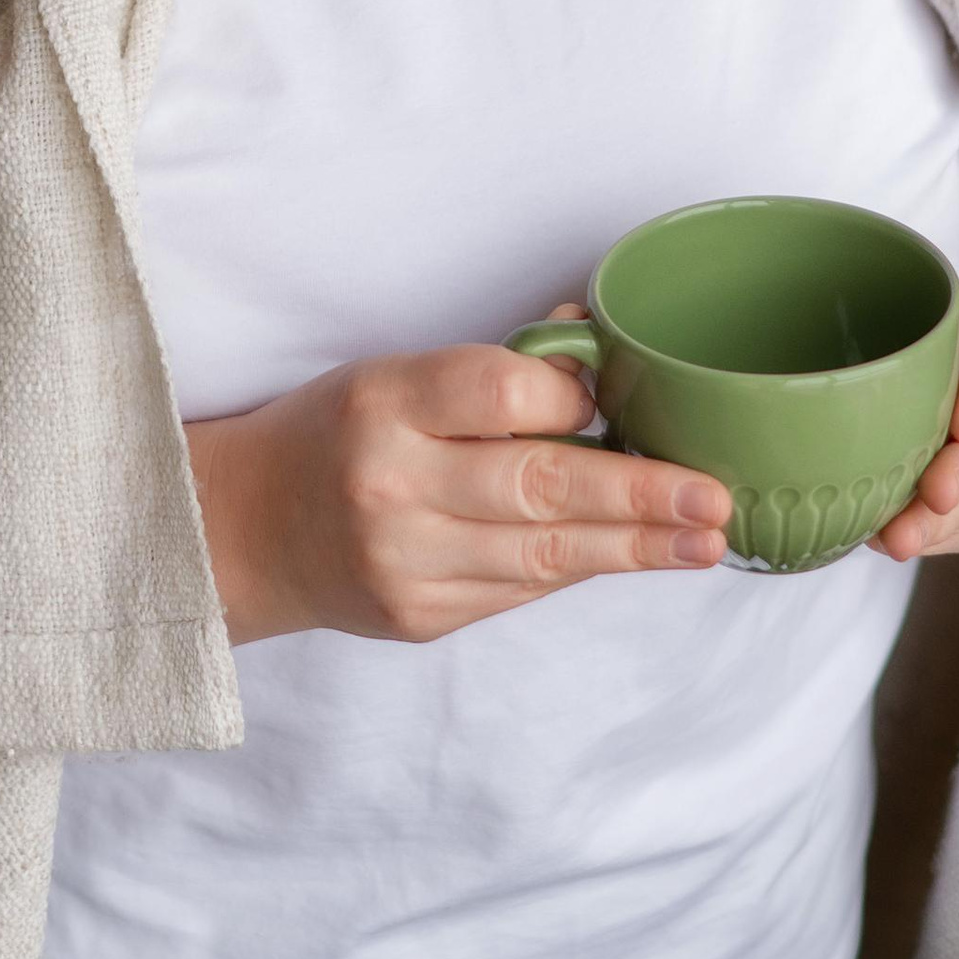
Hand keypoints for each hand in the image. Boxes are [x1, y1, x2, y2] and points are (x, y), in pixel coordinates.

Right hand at [185, 340, 729, 646]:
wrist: (244, 529)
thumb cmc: (334, 433)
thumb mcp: (393, 375)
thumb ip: (493, 369)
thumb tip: (601, 341)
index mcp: (384, 402)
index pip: (500, 392)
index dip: (570, 397)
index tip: (615, 400)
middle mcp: (392, 483)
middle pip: (539, 486)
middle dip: (641, 494)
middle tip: (714, 499)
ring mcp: (406, 560)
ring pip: (544, 552)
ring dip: (635, 547)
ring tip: (705, 541)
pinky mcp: (420, 617)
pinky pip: (521, 589)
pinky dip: (578, 567)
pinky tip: (630, 556)